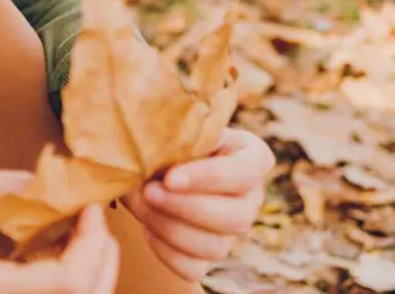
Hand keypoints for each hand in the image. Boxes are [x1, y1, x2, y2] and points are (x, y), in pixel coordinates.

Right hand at [0, 165, 118, 293]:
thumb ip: (7, 184)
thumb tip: (56, 180)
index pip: (66, 284)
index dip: (91, 244)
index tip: (90, 207)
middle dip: (102, 259)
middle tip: (96, 218)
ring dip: (92, 268)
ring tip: (87, 229)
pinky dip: (71, 272)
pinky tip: (66, 242)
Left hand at [120, 128, 273, 286]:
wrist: (154, 162)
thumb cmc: (169, 136)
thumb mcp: (177, 125)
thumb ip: (176, 132)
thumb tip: (156, 145)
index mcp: (252, 157)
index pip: (245, 173)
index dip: (208, 178)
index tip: (170, 177)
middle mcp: (251, 197)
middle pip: (235, 218)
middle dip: (185, 207)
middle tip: (149, 191)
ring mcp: (233, 231)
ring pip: (216, 247)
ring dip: (171, 229)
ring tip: (142, 204)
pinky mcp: (208, 254)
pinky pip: (194, 269)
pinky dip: (166, 252)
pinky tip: (147, 228)